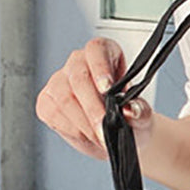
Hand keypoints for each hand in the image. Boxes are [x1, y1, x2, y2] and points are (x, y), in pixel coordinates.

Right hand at [35, 37, 150, 159]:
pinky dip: (72, 129)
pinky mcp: (47, 101)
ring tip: (100, 139)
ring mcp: (59, 81)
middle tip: (105, 132)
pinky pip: (54, 113)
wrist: (117, 135)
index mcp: (104, 53)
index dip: (100, 68)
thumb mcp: (143, 116)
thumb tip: (131, 110)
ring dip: (83, 124)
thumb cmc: (130, 117)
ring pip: (64, 98)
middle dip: (93, 109)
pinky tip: (86, 136)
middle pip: (79, 78)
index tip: (107, 89)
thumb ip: (141, 111)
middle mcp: (78, 63)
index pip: (97, 50)